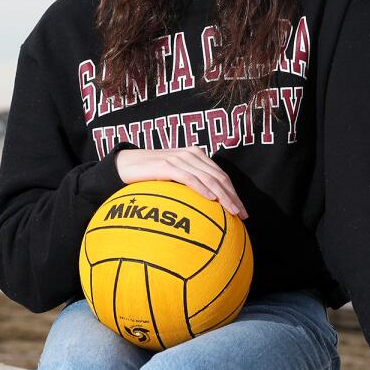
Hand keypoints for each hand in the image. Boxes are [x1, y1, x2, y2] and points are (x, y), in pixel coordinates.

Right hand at [115, 147, 247, 218]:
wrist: (126, 164)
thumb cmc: (150, 175)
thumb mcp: (173, 178)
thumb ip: (188, 186)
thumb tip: (204, 212)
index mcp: (197, 155)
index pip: (221, 175)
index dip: (234, 192)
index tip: (242, 211)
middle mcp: (192, 154)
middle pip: (219, 177)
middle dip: (233, 197)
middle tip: (242, 215)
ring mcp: (180, 158)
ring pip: (209, 178)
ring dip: (224, 196)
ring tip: (232, 212)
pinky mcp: (168, 165)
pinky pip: (189, 178)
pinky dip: (202, 189)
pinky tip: (212, 200)